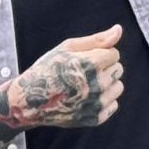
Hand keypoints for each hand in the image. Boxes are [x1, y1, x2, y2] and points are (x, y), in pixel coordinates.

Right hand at [0, 25, 123, 141]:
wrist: (30, 101)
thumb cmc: (48, 69)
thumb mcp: (67, 48)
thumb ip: (96, 39)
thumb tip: (119, 30)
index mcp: (90, 64)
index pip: (114, 54)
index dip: (99, 54)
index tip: (83, 60)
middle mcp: (96, 85)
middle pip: (118, 69)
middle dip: (104, 68)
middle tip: (82, 73)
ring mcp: (96, 104)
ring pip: (118, 87)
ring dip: (106, 84)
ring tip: (84, 85)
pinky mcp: (95, 119)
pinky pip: (113, 105)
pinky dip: (102, 101)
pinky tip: (85, 98)